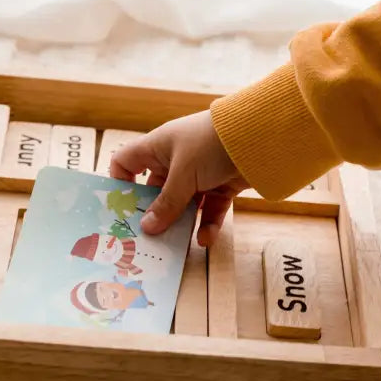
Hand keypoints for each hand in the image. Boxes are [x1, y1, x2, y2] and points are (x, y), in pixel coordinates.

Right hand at [110, 111, 248, 246]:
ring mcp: (200, 173)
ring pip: (184, 204)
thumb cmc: (211, 144)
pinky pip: (209, 209)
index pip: (127, 161)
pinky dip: (208, 224)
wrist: (260, 136)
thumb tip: (147, 227)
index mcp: (158, 147)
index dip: (120, 182)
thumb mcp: (184, 174)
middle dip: (154, 213)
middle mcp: (176, 160)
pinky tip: (205, 239)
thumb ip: (166, 203)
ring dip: (182, 223)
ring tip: (177, 245)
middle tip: (148, 238)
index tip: (122, 208)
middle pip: (156, 190)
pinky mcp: (222, 185)